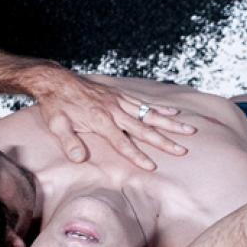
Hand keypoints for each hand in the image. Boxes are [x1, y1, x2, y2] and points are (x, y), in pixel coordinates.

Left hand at [35, 74, 195, 170]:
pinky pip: (143, 102)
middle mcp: (114, 110)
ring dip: (170, 123)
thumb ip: (69, 142)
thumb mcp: (56, 124)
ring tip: (189, 129)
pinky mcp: (120, 95)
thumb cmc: (56, 104)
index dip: (137, 155)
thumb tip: (79, 159)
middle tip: (183, 150)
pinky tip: (174, 112)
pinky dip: (160, 108)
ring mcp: (119, 101)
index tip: (152, 166)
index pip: (122, 142)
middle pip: (144, 128)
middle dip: (164, 141)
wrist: (56, 80)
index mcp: (100, 120)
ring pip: (149, 114)